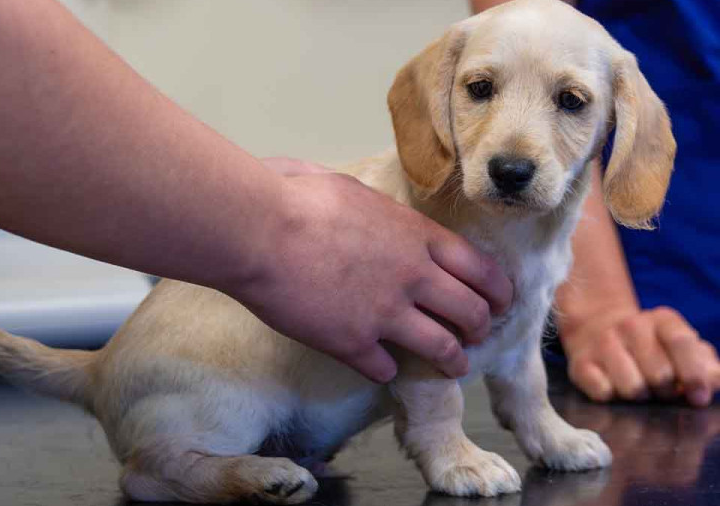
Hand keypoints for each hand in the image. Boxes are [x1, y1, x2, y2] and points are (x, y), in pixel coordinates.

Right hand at [226, 169, 512, 382]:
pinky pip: (386, 368)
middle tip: (476, 335)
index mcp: (417, 236)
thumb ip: (374, 207)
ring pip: (441, 348)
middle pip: (471, 312)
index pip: (480, 269)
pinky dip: (388, 370)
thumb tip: (366, 204)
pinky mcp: (352, 342)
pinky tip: (382, 366)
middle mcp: (413, 277)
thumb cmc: (294, 197)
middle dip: (480, 328)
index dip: (497, 290)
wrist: (258, 230)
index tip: (500, 301)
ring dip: (452, 360)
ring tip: (452, 366)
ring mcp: (385, 313)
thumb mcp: (349, 188)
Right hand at [563, 306, 719, 406]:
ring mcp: (603, 343)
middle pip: (660, 375)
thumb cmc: (651, 348)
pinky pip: (603, 393)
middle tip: (662, 390)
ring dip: (640, 397)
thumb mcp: (682, 348)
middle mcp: (630, 326)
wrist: (596, 330)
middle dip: (666, 391)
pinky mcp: (580, 363)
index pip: (682, 344)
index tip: (699, 397)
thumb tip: (716, 381)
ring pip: (632, 388)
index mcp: (663, 320)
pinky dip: (612, 397)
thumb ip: (705, 364)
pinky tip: (612, 386)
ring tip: (639, 388)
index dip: (694, 375)